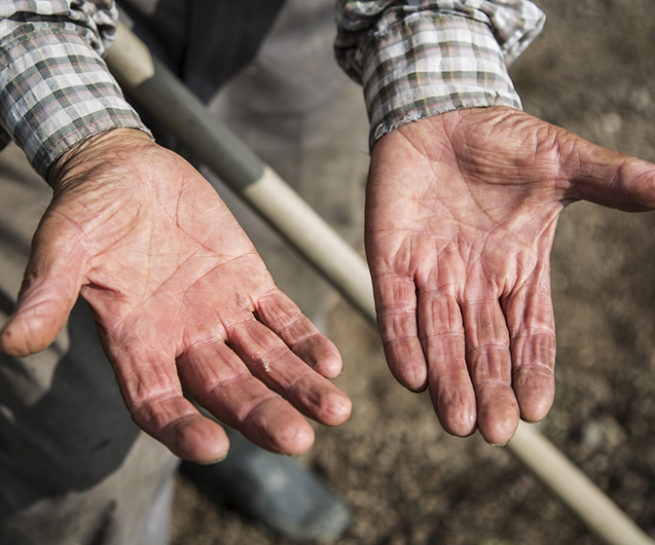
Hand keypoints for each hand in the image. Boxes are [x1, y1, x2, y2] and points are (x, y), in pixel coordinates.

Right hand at [0, 129, 350, 461]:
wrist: (129, 170)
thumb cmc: (89, 208)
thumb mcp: (67, 243)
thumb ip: (50, 290)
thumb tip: (11, 341)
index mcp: (135, 341)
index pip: (159, 402)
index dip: (181, 429)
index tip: (213, 449)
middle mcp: (182, 337)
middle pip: (226, 389)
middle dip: (261, 414)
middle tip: (298, 441)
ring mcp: (220, 312)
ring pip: (264, 360)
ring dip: (298, 385)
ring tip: (336, 412)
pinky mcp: (248, 281)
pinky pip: (280, 316)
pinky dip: (303, 338)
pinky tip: (331, 361)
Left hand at [366, 107, 654, 443]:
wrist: (440, 111)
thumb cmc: (501, 140)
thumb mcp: (561, 162)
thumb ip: (609, 180)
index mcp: (516, 269)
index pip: (527, 331)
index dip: (531, 368)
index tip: (534, 408)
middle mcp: (472, 281)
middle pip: (482, 346)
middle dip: (488, 387)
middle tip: (493, 431)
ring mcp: (429, 272)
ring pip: (438, 336)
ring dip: (445, 378)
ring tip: (458, 420)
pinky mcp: (389, 257)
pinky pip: (393, 307)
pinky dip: (401, 340)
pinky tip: (410, 377)